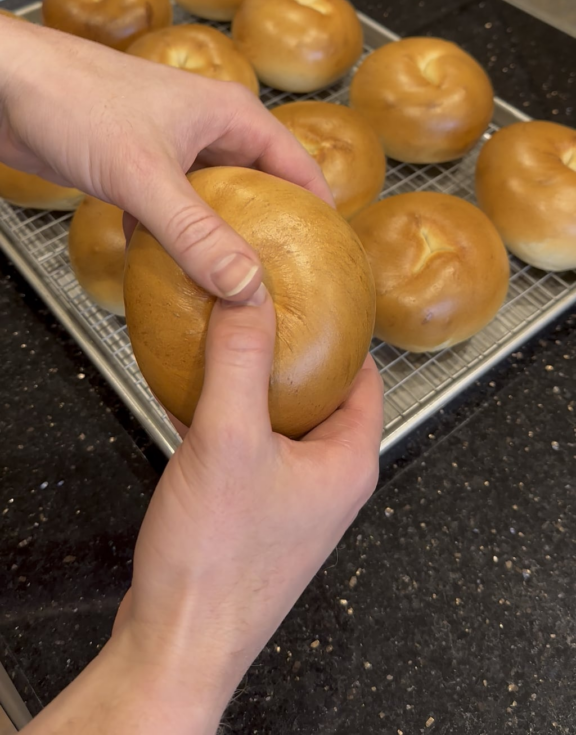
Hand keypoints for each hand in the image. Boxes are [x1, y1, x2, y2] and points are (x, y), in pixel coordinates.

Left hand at [0, 18, 330, 299]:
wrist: (5, 85)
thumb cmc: (73, 99)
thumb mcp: (143, 175)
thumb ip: (195, 233)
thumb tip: (247, 284)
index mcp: (231, 116)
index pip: (298, 168)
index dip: (320, 215)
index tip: (331, 264)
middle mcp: (209, 131)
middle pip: (258, 192)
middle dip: (268, 238)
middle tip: (283, 292)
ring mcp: (172, 152)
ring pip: (212, 208)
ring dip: (218, 246)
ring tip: (235, 296)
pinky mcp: (137, 171)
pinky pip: (171, 216)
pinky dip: (174, 245)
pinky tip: (172, 279)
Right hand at [115, 286, 382, 718]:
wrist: (175, 644)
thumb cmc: (215, 566)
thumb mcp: (228, 441)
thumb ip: (238, 360)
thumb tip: (247, 289)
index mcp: (346, 462)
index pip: (365, 376)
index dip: (341, 331)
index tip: (312, 295)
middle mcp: (327, 481)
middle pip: (319, 393)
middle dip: (287, 352)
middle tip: (260, 309)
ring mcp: (290, 500)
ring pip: (279, 420)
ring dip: (251, 383)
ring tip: (222, 341)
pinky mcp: (253, 513)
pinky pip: (247, 446)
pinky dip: (225, 415)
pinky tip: (188, 395)